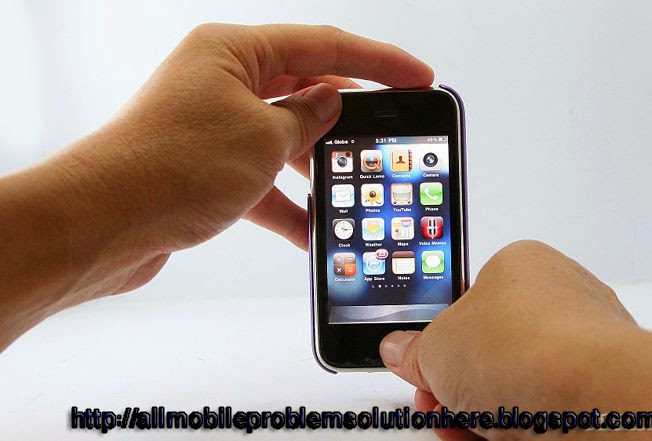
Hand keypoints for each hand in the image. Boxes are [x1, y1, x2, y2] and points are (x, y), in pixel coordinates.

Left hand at [0, 24, 432, 349]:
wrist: (105, 224)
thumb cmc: (173, 168)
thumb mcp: (264, 138)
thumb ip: (309, 118)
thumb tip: (330, 105)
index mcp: (233, 51)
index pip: (323, 46)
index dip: (379, 63)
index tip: (418, 78)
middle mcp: (220, 80)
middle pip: (303, 88)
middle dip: (346, 116)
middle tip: (388, 132)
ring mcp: (212, 124)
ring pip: (283, 137)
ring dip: (315, 165)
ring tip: (353, 185)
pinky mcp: (206, 166)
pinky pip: (259, 177)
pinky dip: (285, 202)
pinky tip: (312, 230)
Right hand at [380, 240, 651, 439]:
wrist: (596, 400)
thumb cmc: (529, 348)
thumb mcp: (436, 349)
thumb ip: (413, 350)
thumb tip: (401, 350)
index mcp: (518, 265)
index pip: (464, 299)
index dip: (435, 337)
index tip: (421, 363)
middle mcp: (557, 297)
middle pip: (488, 345)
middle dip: (453, 381)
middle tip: (434, 400)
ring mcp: (582, 343)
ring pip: (515, 379)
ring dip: (477, 408)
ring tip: (456, 426)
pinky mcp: (599, 387)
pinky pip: (543, 404)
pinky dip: (512, 422)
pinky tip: (487, 436)